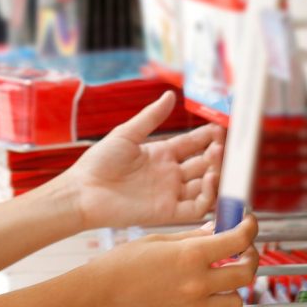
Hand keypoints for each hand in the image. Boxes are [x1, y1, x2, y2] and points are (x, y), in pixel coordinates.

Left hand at [59, 91, 224, 230]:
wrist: (83, 191)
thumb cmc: (99, 162)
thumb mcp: (127, 134)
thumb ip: (151, 117)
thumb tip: (170, 95)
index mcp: (161, 154)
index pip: (193, 144)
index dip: (208, 136)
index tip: (222, 126)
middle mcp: (170, 174)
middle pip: (203, 164)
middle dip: (216, 153)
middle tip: (224, 143)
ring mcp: (170, 193)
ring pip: (205, 185)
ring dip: (216, 173)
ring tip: (218, 157)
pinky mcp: (168, 212)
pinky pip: (197, 207)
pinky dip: (208, 196)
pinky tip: (210, 179)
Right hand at [88, 216, 259, 306]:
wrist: (104, 291)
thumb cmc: (123, 264)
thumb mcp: (159, 241)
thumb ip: (193, 237)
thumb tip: (215, 230)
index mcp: (191, 256)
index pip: (238, 240)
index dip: (250, 228)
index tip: (248, 223)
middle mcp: (198, 283)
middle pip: (246, 272)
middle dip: (250, 257)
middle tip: (243, 249)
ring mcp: (194, 304)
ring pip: (236, 299)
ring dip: (235, 286)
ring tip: (223, 275)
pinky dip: (218, 302)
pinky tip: (208, 291)